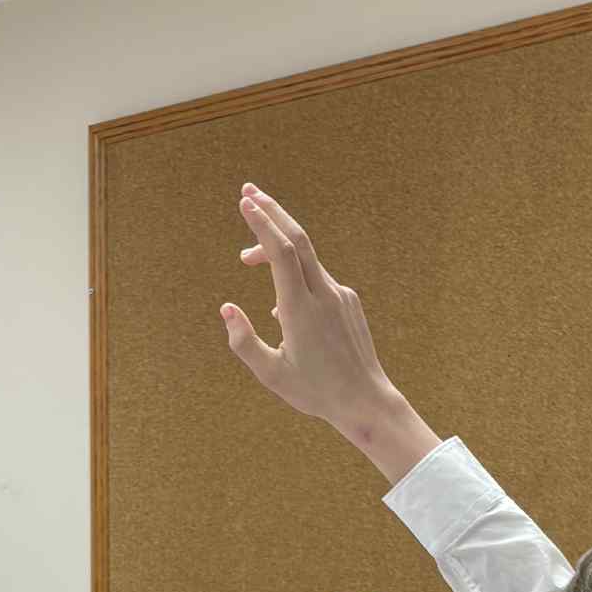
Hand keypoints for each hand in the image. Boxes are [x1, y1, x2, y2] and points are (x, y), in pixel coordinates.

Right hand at [223, 185, 439, 479]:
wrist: (365, 401)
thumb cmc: (315, 392)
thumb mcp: (271, 374)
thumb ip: (243, 341)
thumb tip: (226, 308)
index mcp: (300, 309)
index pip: (281, 252)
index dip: (262, 223)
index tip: (244, 203)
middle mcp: (323, 294)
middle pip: (298, 238)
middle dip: (272, 211)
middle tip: (248, 191)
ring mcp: (339, 295)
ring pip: (306, 258)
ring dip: (276, 249)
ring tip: (246, 259)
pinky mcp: (348, 301)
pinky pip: (317, 279)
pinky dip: (294, 276)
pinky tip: (281, 306)